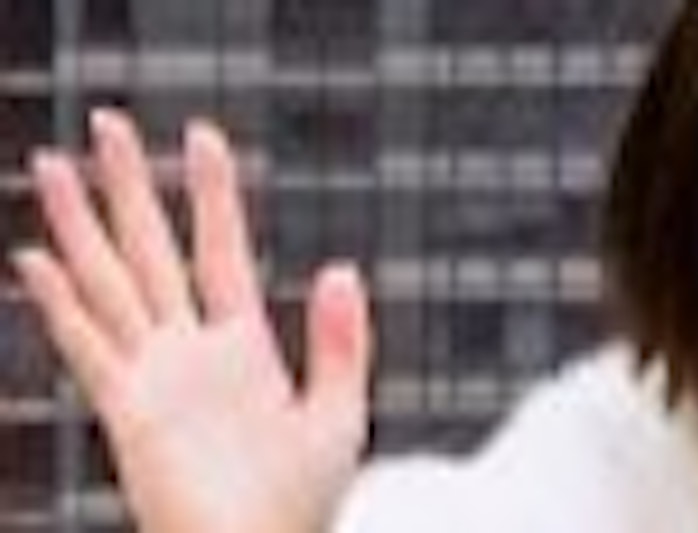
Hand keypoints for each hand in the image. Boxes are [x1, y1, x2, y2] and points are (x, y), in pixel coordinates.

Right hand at [11, 109, 372, 532]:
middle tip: (104, 122)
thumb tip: (342, 266)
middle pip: (152, 248)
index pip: (221, 247)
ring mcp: (154, 376)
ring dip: (77, 224)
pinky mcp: (127, 413)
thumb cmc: (302, 502)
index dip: (211, 192)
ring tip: (48, 165)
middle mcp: (190, 349)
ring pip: (108, 281)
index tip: (201, 134)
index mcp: (244, 344)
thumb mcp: (337, 412)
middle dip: (127, 185)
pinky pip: (87, 347)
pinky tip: (32, 259)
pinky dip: (59, 304)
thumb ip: (342, 341)